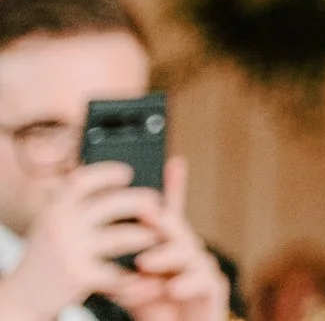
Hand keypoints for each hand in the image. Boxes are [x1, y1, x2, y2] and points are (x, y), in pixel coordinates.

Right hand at [0, 163, 162, 320]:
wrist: (21, 296)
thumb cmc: (46, 256)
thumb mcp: (54, 223)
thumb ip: (75, 205)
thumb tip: (112, 179)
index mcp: (56, 207)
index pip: (85, 179)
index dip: (109, 172)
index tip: (127, 174)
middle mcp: (62, 223)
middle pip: (114, 203)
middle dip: (143, 202)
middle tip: (159, 206)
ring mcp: (71, 249)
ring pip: (124, 236)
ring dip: (147, 236)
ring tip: (158, 237)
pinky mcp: (79, 274)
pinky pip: (117, 271)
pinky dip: (134, 273)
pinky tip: (144, 273)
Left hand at [98, 160, 226, 320]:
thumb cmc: (155, 310)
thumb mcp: (132, 287)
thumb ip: (121, 270)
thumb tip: (99, 248)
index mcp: (169, 249)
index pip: (171, 216)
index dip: (175, 188)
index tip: (173, 162)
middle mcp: (189, 254)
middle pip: (178, 230)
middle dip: (163, 221)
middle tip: (145, 215)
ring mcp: (203, 269)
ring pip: (189, 253)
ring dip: (166, 256)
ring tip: (144, 262)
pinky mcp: (213, 289)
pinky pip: (204, 280)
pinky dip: (187, 283)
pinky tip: (171, 288)